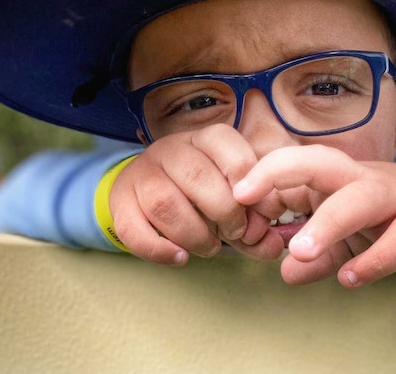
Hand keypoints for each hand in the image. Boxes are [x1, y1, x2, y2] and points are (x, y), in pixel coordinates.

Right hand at [109, 124, 283, 264]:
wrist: (150, 186)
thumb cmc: (204, 191)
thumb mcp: (234, 196)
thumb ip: (257, 222)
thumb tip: (275, 247)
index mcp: (205, 138)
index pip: (226, 145)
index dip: (245, 179)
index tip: (256, 209)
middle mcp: (171, 149)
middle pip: (196, 175)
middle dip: (224, 212)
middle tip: (237, 233)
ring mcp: (142, 174)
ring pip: (164, 203)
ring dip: (194, 234)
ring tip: (209, 247)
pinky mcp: (120, 202)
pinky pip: (134, 229)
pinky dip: (160, 250)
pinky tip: (180, 257)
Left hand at [233, 145, 395, 286]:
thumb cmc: (388, 216)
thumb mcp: (347, 237)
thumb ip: (317, 254)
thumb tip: (285, 272)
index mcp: (336, 177)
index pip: (293, 163)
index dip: (261, 175)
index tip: (233, 196)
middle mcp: (360, 178)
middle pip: (318, 162)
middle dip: (280, 174)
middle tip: (245, 199)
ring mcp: (394, 195)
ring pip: (358, 199)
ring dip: (328, 222)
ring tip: (301, 251)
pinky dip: (376, 259)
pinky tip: (352, 278)